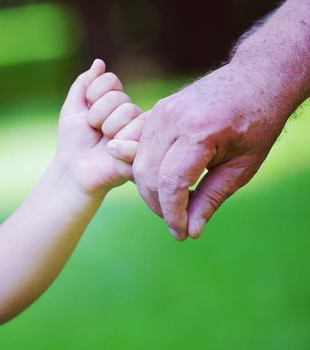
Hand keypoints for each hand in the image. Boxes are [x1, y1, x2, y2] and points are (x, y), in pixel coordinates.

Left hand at [56, 59, 140, 197]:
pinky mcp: (145, 144)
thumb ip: (84, 84)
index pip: (110, 80)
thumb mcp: (73, 108)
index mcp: (114, 100)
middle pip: (119, 97)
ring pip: (128, 111)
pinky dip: (120, 142)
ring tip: (105, 142)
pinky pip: (139, 130)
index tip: (85, 114)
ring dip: (108, 129)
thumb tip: (99, 62)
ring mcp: (138, 127)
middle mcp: (129, 111)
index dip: (93, 96)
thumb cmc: (73, 141)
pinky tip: (113, 151)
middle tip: (94, 131)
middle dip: (97, 116)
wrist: (75, 170)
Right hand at [111, 63, 289, 239]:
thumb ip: (212, 198)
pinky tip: (159, 182)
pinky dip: (144, 168)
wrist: (255, 79)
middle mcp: (173, 119)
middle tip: (177, 222)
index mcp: (200, 132)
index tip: (181, 233)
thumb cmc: (257, 123)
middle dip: (158, 205)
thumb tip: (191, 230)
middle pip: (148, 174)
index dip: (173, 213)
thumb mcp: (242, 167)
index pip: (171, 183)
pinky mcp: (156, 111)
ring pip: (138, 162)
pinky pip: (138, 145)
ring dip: (149, 189)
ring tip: (171, 204)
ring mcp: (161, 112)